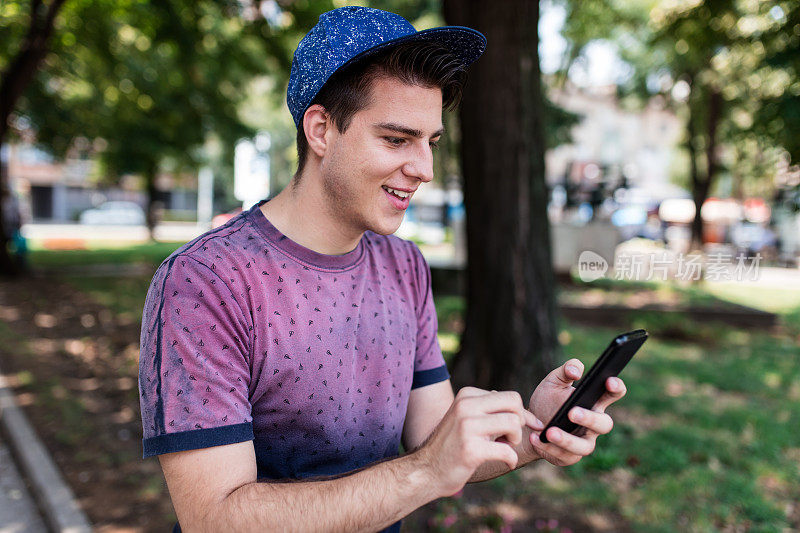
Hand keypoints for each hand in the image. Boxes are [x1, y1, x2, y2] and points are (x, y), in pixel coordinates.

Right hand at [414, 387, 540, 497]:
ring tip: (504, 448)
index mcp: (467, 395)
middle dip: (520, 423)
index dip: (522, 414)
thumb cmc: (453, 446)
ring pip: (513, 424)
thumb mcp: (467, 418)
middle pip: (514, 404)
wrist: (426, 470)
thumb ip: (490, 410)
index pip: (510, 396)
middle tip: (509, 438)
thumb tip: (525, 412)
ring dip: (515, 441)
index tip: (523, 428)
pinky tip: (507, 463)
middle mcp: (465, 406)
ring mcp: (467, 427)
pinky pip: (508, 451)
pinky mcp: (471, 450)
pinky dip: (512, 460)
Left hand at [527, 358, 625, 465]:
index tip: (609, 381)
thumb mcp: (553, 381)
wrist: (529, 424)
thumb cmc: (547, 400)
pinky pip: (564, 456)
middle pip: (604, 424)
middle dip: (589, 419)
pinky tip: (536, 438)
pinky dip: (549, 447)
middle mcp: (593, 425)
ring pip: (584, 446)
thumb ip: (566, 370)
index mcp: (593, 402)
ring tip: (549, 431)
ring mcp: (583, 442)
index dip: (616, 388)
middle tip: (571, 412)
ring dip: (567, 439)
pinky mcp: (569, 457)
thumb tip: (576, 371)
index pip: (613, 394)